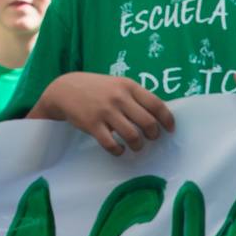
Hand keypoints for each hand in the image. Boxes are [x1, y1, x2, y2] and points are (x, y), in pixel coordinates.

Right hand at [27, 72, 173, 155]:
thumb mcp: (118, 84)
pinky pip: (112, 144)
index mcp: (128, 86)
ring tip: (136, 145)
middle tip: (151, 138)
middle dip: (153, 135)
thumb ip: (136, 97)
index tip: (170, 129)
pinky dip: (119, 151)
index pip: (156, 104)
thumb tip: (159, 116)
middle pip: (147, 122)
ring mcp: (105, 111)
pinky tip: (119, 149)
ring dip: (138, 145)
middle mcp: (119, 98)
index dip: (167, 120)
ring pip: (132, 136)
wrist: (65, 89)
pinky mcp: (92, 125)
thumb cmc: (97, 88)